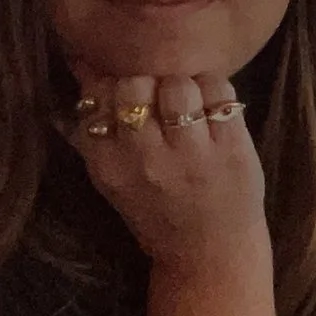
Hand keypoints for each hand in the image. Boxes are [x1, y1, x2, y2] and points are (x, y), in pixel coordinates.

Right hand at [61, 72, 267, 275]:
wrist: (207, 255)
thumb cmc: (157, 210)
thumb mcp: (114, 175)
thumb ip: (96, 123)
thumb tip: (83, 60)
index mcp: (108, 164)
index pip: (98, 95)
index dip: (115, 87)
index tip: (130, 103)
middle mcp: (145, 159)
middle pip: (135, 85)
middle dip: (148, 85)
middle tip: (160, 102)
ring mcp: (191, 155)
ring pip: (178, 85)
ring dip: (185, 88)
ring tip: (190, 107)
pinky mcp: (232, 149)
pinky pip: (219, 90)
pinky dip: (217, 92)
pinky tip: (215, 111)